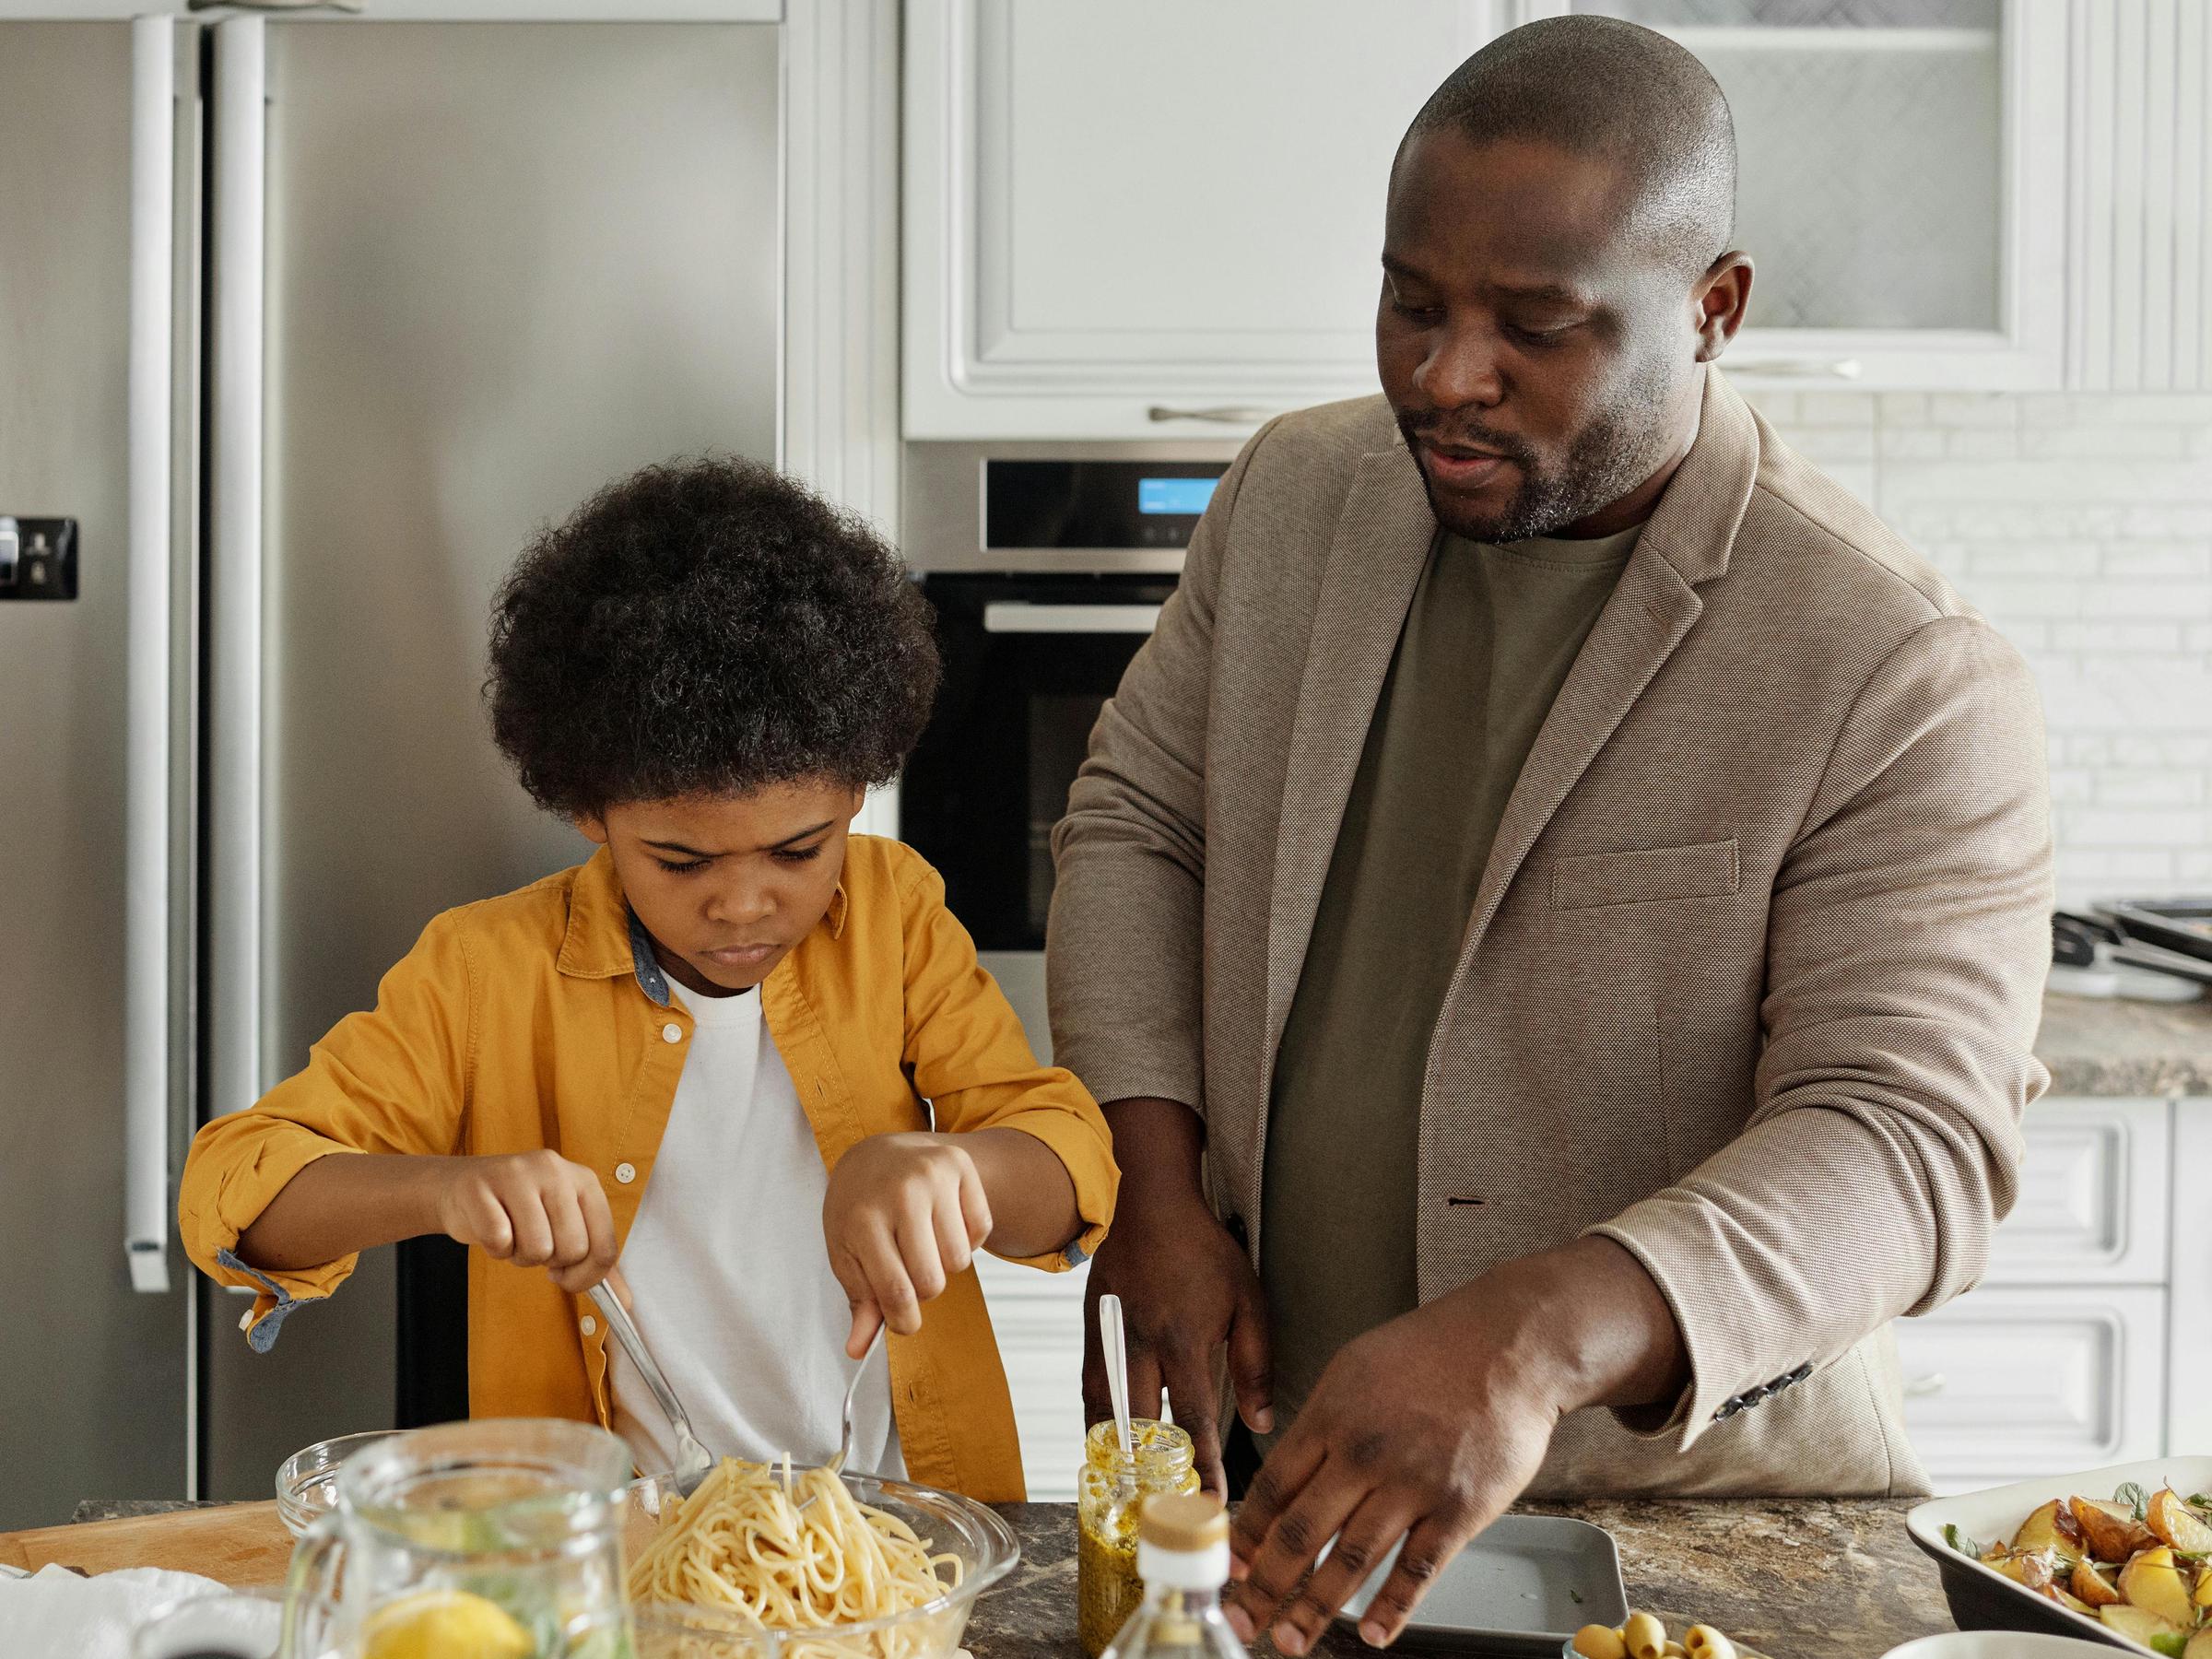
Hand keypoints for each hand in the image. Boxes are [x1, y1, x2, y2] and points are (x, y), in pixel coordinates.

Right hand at [432, 1149, 618, 1294]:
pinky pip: (499, 1240)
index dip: (586, 1275)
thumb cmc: (517, 1212)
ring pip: (537, 1248)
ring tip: (512, 1235)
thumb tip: (626, 1302)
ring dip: (520, 1256)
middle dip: (549, 1261)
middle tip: (532, 1243)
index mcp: (584, 1180)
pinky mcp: (479, 1186)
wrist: (460, 1189)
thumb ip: (593, 1260)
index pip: (604, 1244)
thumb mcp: (562, 1225)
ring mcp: (516, 1174)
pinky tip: (492, 1229)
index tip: (565, 1275)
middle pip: (572, 1249)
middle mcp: (555, 1170)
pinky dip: (495, 1249)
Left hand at [824, 1132, 990, 1354]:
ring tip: (923, 1242)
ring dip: (944, 1264)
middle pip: (933, 1281)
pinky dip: (967, 1239)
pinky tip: (943, 1223)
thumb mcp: (846, 1251)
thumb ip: (860, 1300)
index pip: (896, 1292)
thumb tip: (859, 1349)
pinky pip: (982, 1230)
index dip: (904, 1321)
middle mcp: (901, 1192)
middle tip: (908, 1271)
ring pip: (960, 1260)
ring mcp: (934, 1175)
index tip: (904, 1323)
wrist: (876, 1150)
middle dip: (923, 1291)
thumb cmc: (857, 1209)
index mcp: (863, 1218)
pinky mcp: (961, 1165)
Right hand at [1080, 1100, 1272, 1495]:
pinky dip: (1094, 1419)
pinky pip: (1088, 1383)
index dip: (1204, 1464)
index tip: (1211, 1502)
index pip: (1194, 1417)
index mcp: (1185, 1340)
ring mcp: (1110, 1336)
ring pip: (1104, 1409)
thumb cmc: (1206, 1250)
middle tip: (1160, 1511)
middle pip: (1140, 1425)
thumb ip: (1255, 1363)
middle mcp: (1142, 1344)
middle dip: (1150, 1473)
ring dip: (1113, 1454)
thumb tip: (1261, 1421)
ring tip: (1122, 1493)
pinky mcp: (1090, 1327)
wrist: (1153, 1202)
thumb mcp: (1248, 1301)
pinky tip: (1102, 1445)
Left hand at [1225, 1238, 1685, 1652]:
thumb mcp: (1354, 1367)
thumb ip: (1319, 1422)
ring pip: (1353, 1560)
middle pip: (1301, 1533)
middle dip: (1266, 1585)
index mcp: (1331, 1417)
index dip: (1245, 1536)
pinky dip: (1393, 1608)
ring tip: (1291, 1642)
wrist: (1510, 1344)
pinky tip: (1373, 1635)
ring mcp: (1413, 1484)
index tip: (1228, 1567)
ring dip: (1316, 1609)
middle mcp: (1364, 1454)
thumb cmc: (1432, 1350)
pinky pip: (1418, 1569)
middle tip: (1243, 1621)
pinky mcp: (1461, 1508)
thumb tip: (1286, 1474)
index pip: (1273, 1489)